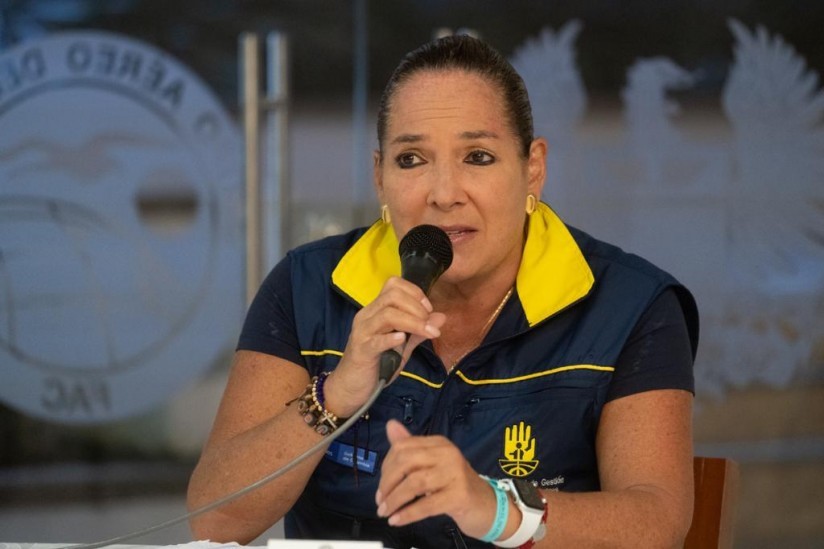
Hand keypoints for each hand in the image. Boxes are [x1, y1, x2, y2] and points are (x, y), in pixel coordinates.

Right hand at [324, 278, 445, 416]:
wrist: (351, 387)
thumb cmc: (377, 364)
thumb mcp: (402, 346)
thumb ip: (419, 330)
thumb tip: (441, 317)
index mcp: (376, 310)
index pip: (393, 284)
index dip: (414, 292)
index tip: (428, 310)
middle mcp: (367, 316)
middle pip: (392, 295)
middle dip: (416, 307)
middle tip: (428, 324)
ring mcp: (362, 332)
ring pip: (387, 314)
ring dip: (412, 322)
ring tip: (426, 332)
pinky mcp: (361, 351)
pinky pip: (376, 340)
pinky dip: (391, 338)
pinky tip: (402, 340)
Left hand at [375, 420, 498, 539]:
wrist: (486, 505)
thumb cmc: (455, 484)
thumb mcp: (432, 464)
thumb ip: (410, 447)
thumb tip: (390, 425)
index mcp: (438, 443)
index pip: (403, 447)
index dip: (386, 467)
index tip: (381, 487)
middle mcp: (447, 454)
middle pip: (407, 461)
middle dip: (387, 483)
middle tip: (380, 501)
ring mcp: (455, 473)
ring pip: (415, 482)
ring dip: (395, 499)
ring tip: (386, 512)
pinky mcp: (459, 495)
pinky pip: (427, 504)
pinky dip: (408, 513)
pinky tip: (397, 519)